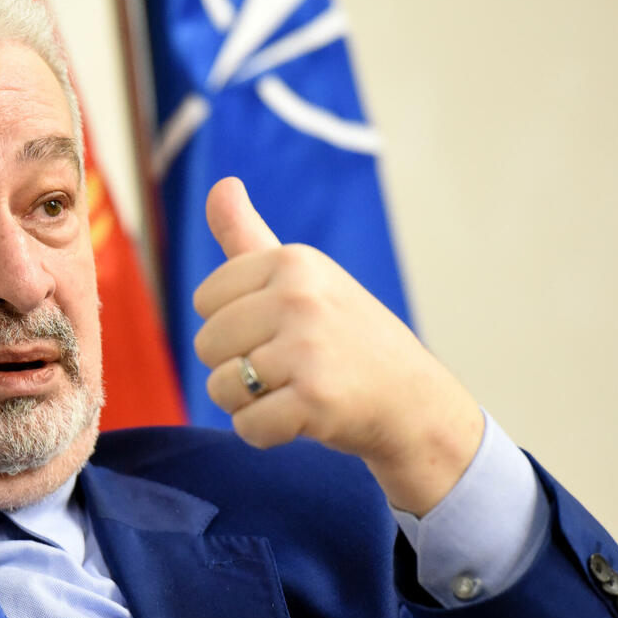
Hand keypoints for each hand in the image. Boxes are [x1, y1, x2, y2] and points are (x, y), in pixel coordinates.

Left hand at [193, 177, 483, 515]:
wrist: (411, 401)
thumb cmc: (344, 336)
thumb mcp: (301, 277)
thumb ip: (248, 236)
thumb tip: (220, 184)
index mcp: (293, 261)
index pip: (206, 300)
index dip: (233, 326)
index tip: (278, 329)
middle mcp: (300, 297)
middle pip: (206, 344)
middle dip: (236, 366)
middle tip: (289, 366)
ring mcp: (308, 347)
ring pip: (219, 387)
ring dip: (249, 402)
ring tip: (295, 391)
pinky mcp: (315, 398)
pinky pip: (246, 425)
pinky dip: (265, 433)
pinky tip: (302, 419)